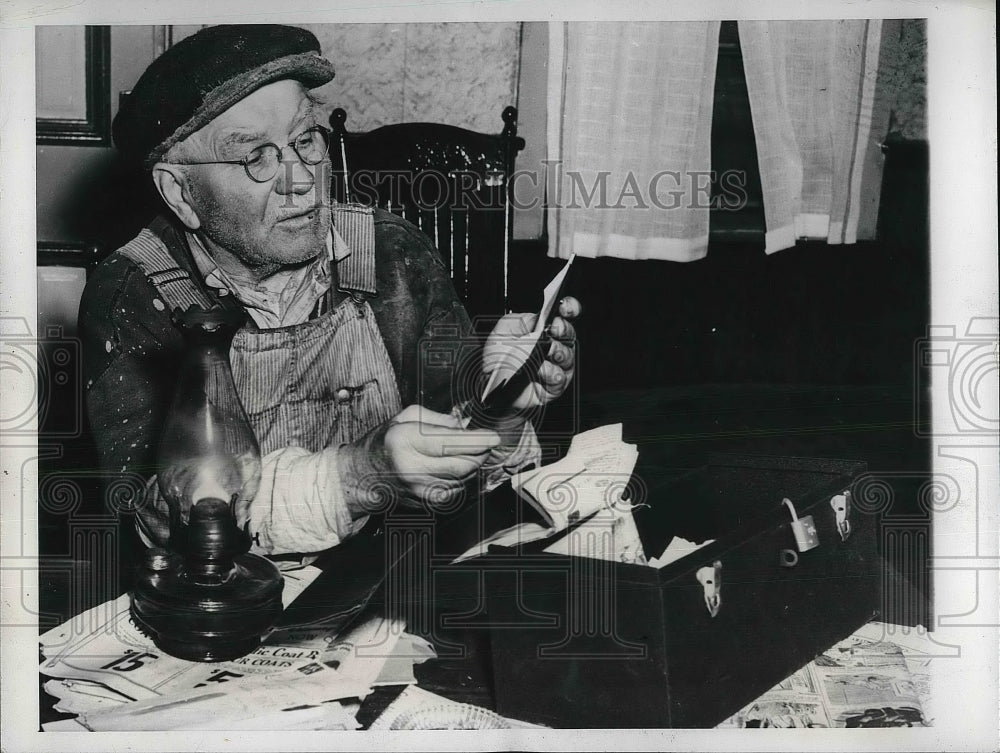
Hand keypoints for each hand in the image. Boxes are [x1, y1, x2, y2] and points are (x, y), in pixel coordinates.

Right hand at [369, 405, 500, 510]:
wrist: (362, 476)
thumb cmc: (385, 443)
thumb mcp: (406, 417)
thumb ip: (439, 419)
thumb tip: (465, 426)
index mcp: (406, 441)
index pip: (450, 443)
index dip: (477, 441)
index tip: (493, 437)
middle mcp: (413, 467)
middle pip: (463, 464)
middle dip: (480, 452)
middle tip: (483, 443)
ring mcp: (420, 489)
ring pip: (464, 478)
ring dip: (472, 464)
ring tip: (464, 452)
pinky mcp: (427, 503)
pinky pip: (458, 489)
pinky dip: (463, 477)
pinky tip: (452, 467)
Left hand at [484, 296, 580, 411]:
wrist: (489, 386)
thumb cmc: (498, 359)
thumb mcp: (502, 332)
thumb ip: (519, 320)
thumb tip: (536, 317)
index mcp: (544, 329)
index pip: (563, 315)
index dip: (568, 308)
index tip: (563, 306)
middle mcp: (554, 346)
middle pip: (569, 334)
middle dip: (563, 329)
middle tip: (554, 327)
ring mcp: (556, 366)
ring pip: (566, 356)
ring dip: (558, 351)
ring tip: (548, 350)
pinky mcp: (553, 386)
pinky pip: (559, 378)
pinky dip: (551, 372)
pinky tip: (542, 369)